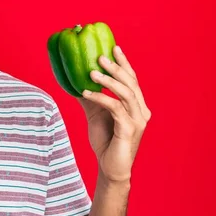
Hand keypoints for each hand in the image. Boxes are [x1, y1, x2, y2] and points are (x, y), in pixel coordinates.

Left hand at [77, 46, 151, 182]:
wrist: (110, 167)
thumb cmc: (105, 141)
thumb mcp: (94, 115)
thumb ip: (89, 98)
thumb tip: (74, 81)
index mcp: (136, 106)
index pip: (132, 79)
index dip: (124, 63)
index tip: (114, 47)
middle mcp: (141, 111)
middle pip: (130, 83)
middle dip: (115, 68)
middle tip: (100, 56)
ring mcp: (137, 120)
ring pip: (125, 93)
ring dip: (108, 81)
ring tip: (91, 73)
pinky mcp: (129, 130)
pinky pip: (115, 109)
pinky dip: (101, 98)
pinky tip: (86, 93)